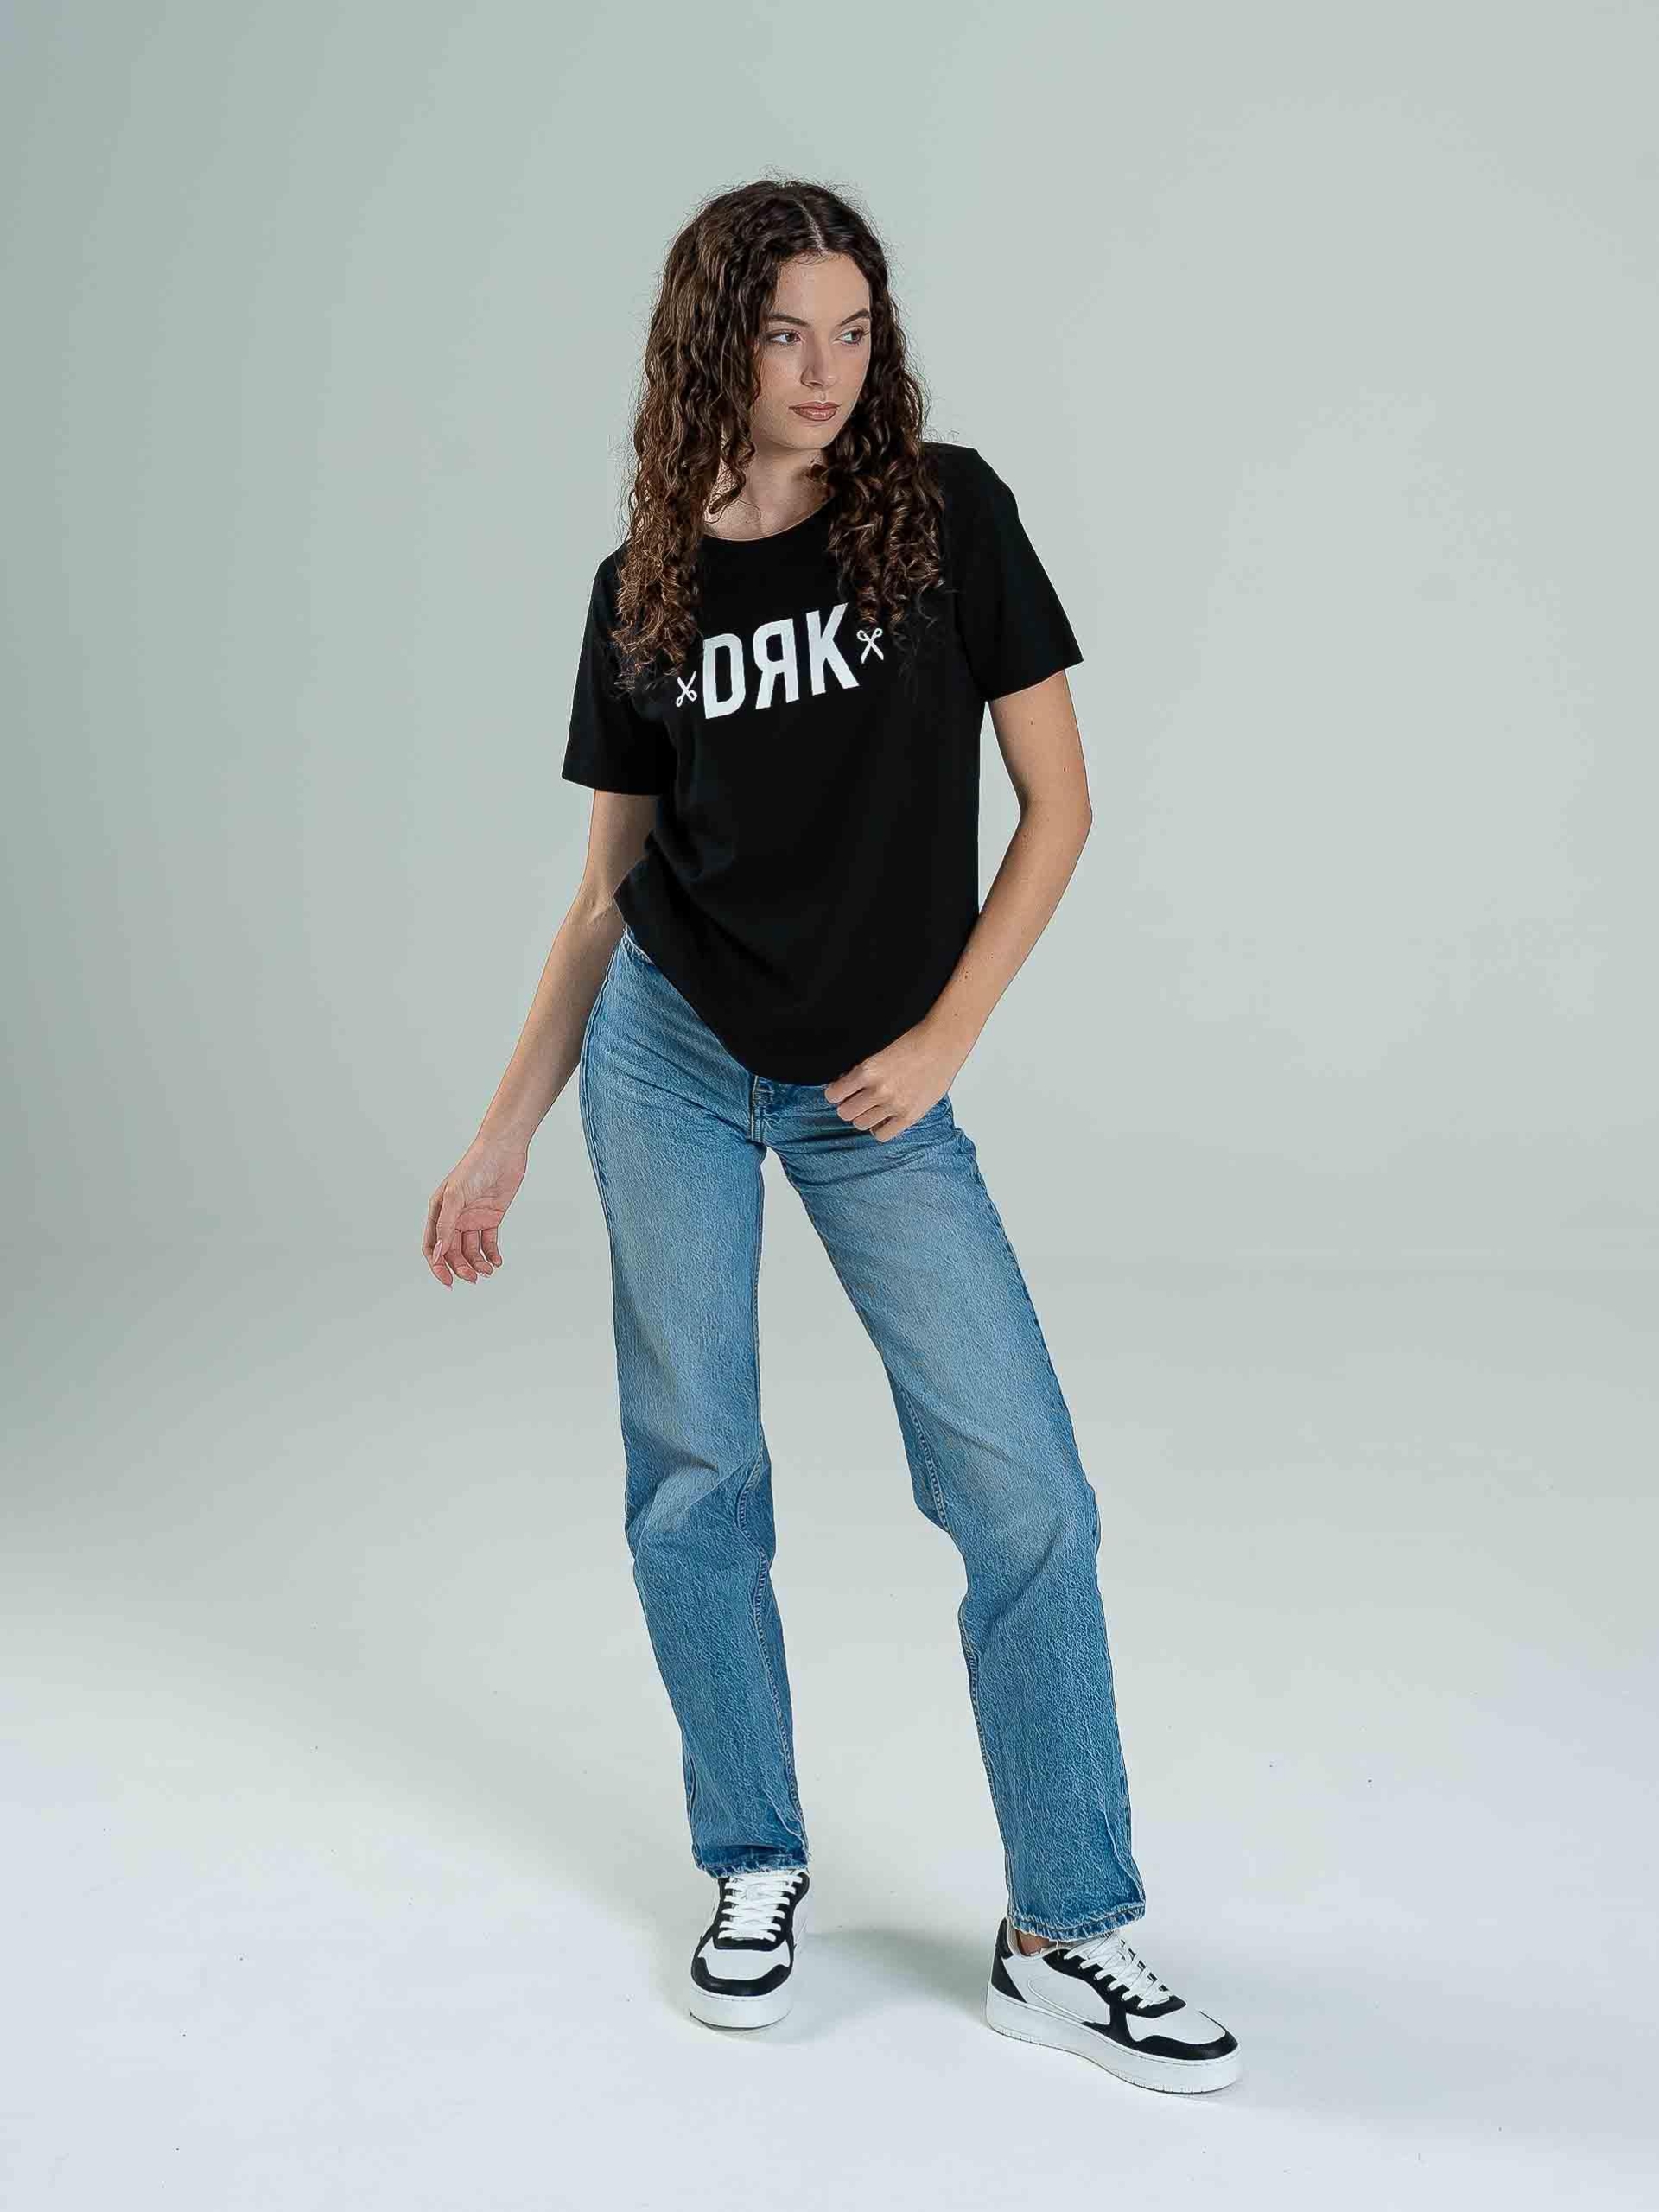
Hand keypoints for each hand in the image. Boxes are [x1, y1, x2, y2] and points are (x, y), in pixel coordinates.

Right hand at [423, 1136, 528, 1285]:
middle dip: (461, 1267)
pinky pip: (489, 1242)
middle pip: (453, 1252)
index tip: (447, 1281)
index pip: (433, 1245)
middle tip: (472, 1278)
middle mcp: (455, 1217)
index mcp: (439, 1211)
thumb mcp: (455, 1196)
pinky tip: (496, 1262)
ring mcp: (473, 1218)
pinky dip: (492, 1254)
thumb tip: (438, 1254)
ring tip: (487, 1271)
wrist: (504, 1150)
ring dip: (477, 1264)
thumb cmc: (475, 1166)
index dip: (437, 1265)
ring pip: (471, 1250)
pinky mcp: (492, 1217)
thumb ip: (446, 1226)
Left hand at [823, 1017, 971, 1141]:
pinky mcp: (909, 1116)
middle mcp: (879, 1090)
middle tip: (855, 1100)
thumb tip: (844, 1084)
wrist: (943, 1044)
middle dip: (847, 1105)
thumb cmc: (913, 1042)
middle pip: (845, 1113)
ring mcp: (894, 1105)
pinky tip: (883, 1118)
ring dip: (862, 1117)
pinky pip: (882, 1135)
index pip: (834, 1095)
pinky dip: (878, 1128)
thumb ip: (861, 1071)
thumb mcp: (878, 1053)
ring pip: (861, 1124)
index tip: (840, 1092)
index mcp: (867, 1071)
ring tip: (871, 1108)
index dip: (835, 1093)